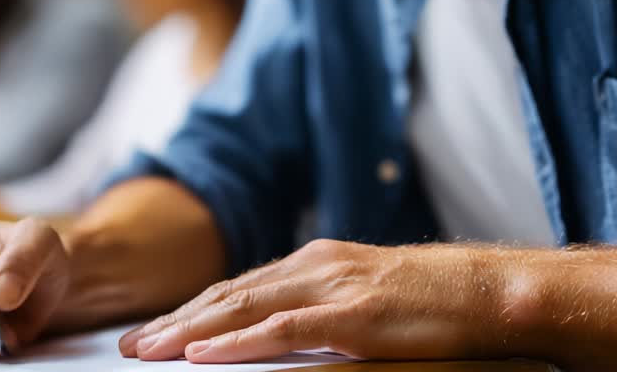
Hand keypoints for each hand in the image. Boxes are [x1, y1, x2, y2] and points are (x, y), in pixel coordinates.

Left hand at [120, 239, 519, 363]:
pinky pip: (283, 331)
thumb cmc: (433, 301)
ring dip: (189, 332)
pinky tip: (204, 356)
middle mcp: (315, 266)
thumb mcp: (366, 295)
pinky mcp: (352, 317)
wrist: (487, 291)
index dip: (190, 309)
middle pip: (228, 294)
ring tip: (149, 351)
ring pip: (244, 308)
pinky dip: (237, 343)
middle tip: (129, 346)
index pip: (239, 286)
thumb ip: (322, 307)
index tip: (153, 331)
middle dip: (174, 321)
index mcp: (316, 261)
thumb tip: (281, 331)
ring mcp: (332, 288)